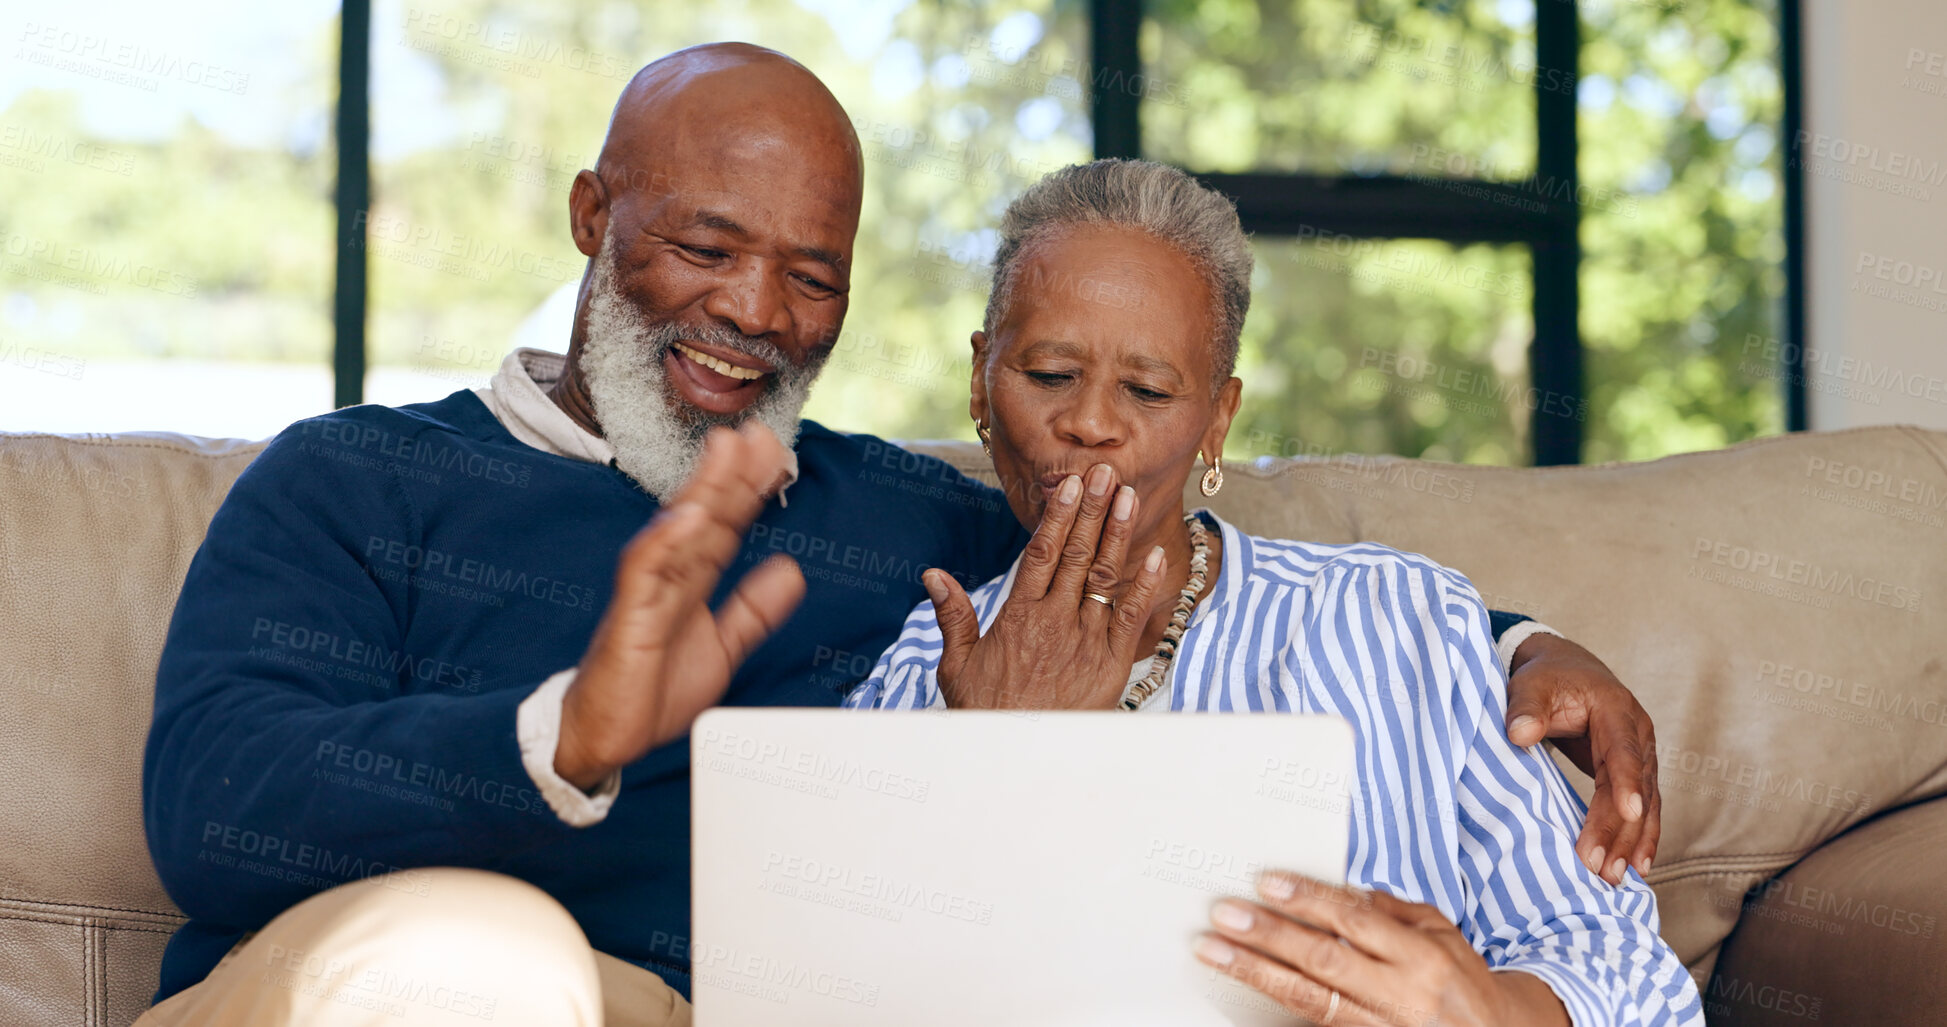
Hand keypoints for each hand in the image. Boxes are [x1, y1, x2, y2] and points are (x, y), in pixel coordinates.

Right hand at [554, 423, 804, 789]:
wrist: (606, 737)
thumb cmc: (652, 688)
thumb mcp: (722, 646)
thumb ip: (753, 609)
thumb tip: (791, 571)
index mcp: (690, 580)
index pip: (725, 525)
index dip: (749, 490)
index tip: (774, 454)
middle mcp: (667, 577)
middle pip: (704, 515)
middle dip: (731, 473)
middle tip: (758, 433)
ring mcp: (645, 594)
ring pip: (676, 532)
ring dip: (701, 489)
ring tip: (726, 452)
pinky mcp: (628, 620)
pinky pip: (643, 573)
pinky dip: (665, 541)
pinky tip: (688, 515)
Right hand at [926, 463, 1164, 709]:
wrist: (1018, 762)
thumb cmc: (986, 713)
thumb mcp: (958, 665)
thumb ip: (952, 616)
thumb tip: (934, 575)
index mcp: (1018, 616)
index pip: (1041, 554)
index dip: (1059, 517)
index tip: (1070, 486)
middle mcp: (1055, 621)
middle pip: (1077, 555)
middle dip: (1093, 511)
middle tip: (1107, 474)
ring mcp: (1086, 641)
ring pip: (1106, 578)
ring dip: (1119, 535)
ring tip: (1130, 497)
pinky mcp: (1111, 665)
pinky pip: (1132, 618)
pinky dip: (1147, 586)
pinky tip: (1158, 555)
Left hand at [1194, 872, 1568, 1026]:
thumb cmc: (1461, 980)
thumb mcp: (1441, 933)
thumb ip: (1391, 910)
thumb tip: (1340, 889)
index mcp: (1421, 955)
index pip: (1355, 921)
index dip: (1308, 900)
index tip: (1267, 882)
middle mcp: (1401, 993)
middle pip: (1324, 960)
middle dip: (1268, 935)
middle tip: (1224, 915)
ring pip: (1310, 999)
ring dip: (1256, 973)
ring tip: (1215, 951)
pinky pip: (1317, 1026)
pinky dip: (1278, 1009)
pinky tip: (1246, 991)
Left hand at [1504, 633, 1658, 884]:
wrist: (1568, 671)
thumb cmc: (1547, 678)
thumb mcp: (1531, 684)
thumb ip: (1525, 707)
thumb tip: (1520, 734)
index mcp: (1617, 710)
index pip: (1625, 752)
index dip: (1627, 784)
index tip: (1629, 814)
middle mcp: (1638, 735)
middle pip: (1636, 788)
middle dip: (1620, 829)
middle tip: (1600, 867)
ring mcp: (1642, 756)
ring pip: (1645, 805)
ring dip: (1631, 843)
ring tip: (1615, 878)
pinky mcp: (1633, 773)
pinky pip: (1643, 809)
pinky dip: (1638, 838)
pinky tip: (1635, 867)